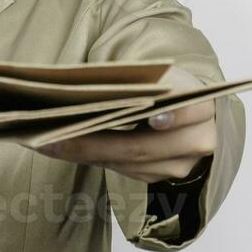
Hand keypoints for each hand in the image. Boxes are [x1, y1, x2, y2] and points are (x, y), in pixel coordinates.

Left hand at [31, 66, 215, 184]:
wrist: (187, 110)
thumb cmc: (168, 85)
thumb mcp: (161, 75)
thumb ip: (139, 82)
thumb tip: (85, 87)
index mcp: (202, 105)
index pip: (191, 110)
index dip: (174, 116)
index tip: (153, 119)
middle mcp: (198, 140)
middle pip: (144, 147)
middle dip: (95, 143)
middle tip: (54, 135)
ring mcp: (180, 165)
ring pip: (129, 163)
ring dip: (85, 154)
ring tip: (48, 143)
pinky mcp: (161, 177)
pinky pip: (124, 170)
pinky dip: (94, 158)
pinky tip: (65, 149)